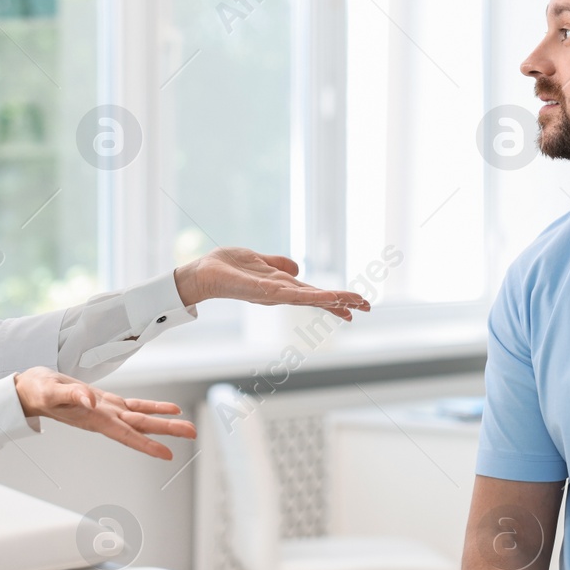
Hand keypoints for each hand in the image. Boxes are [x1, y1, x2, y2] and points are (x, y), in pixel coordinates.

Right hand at [14, 369, 195, 459]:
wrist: (29, 390)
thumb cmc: (36, 391)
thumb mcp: (50, 391)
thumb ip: (70, 396)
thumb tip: (89, 400)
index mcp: (93, 419)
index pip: (125, 434)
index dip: (146, 445)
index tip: (167, 454)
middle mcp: (104, 418)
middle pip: (141, 427)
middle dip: (167, 431)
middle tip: (193, 433)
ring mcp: (107, 411)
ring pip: (142, 417)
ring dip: (165, 421)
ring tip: (189, 424)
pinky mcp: (106, 402)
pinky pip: (135, 406)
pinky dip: (153, 407)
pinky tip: (169, 408)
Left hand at [173, 248, 371, 320]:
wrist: (203, 273)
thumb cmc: (226, 267)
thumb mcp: (259, 261)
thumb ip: (278, 264)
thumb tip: (297, 268)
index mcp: (282, 286)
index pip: (314, 294)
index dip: (336, 300)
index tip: (357, 306)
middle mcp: (281, 294)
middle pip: (318, 300)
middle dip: (343, 303)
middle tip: (367, 307)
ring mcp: (274, 295)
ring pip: (310, 299)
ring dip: (333, 301)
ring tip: (355, 303)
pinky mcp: (265, 292)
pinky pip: (293, 295)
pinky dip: (312, 297)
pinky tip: (327, 297)